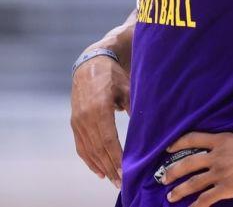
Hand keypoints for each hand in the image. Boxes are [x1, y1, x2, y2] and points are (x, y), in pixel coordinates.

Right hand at [70, 53, 129, 187]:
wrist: (91, 64)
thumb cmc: (113, 75)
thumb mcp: (127, 87)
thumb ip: (134, 106)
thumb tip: (145, 125)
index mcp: (99, 108)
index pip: (108, 138)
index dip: (116, 156)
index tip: (124, 170)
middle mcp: (85, 118)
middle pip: (98, 148)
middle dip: (110, 167)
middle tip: (121, 182)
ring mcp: (78, 121)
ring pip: (89, 150)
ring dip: (100, 166)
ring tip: (112, 179)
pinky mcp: (74, 123)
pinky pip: (81, 146)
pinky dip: (89, 160)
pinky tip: (98, 170)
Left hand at [163, 128, 232, 205]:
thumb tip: (232, 147)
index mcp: (221, 140)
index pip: (194, 139)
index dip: (179, 143)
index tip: (169, 148)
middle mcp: (216, 156)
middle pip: (188, 163)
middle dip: (173, 171)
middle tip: (163, 177)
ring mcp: (220, 172)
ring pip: (193, 182)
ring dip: (179, 190)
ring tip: (170, 196)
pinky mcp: (227, 188)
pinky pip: (206, 199)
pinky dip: (195, 206)